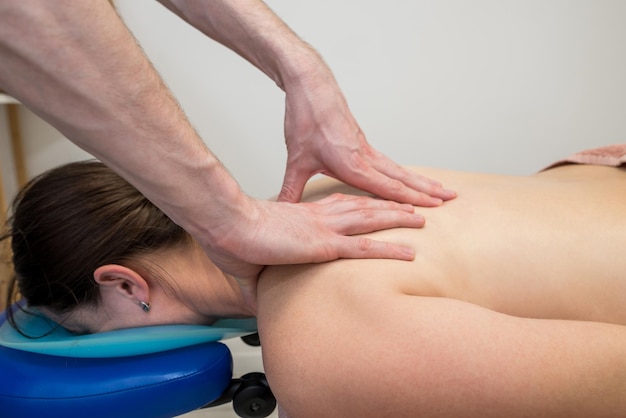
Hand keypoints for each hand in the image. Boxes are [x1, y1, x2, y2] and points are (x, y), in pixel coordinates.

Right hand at [203, 193, 424, 303]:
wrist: (227, 226)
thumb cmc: (232, 239)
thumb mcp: (249, 262)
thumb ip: (259, 280)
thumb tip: (256, 303)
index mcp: (303, 215)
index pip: (340, 205)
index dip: (361, 203)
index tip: (375, 203)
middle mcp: (319, 217)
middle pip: (363, 207)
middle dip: (388, 206)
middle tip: (410, 206)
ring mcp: (325, 229)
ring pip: (372, 220)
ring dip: (398, 219)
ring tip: (420, 220)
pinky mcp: (325, 244)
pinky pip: (366, 246)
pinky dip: (391, 248)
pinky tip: (410, 252)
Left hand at [277, 72, 455, 204]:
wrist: (310, 85)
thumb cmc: (305, 118)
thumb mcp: (295, 160)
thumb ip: (291, 189)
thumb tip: (282, 210)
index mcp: (352, 164)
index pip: (387, 188)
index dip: (410, 200)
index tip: (432, 208)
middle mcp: (364, 156)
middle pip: (402, 177)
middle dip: (427, 190)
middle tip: (452, 197)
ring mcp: (365, 147)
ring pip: (398, 168)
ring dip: (420, 179)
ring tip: (439, 187)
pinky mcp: (361, 141)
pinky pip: (387, 161)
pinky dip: (402, 171)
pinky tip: (405, 176)